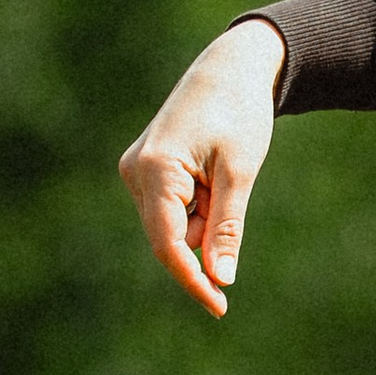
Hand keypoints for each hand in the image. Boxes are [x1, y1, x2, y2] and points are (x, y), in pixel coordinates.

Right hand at [119, 18, 287, 315]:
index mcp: (155, 168)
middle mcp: (135, 171)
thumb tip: (220, 279)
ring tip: (222, 173)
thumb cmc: (240, 113)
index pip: (168, 244)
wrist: (230, 68)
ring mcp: (136, 171)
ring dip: (205, 218)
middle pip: (170, 236)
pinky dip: (199, 206)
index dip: (192, 280)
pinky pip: (172, 209)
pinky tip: (211, 174)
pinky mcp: (145, 170)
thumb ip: (226, 226)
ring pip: (173, 225)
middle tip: (232, 190)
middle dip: (206, 235)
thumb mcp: (240, 172)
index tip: (219, 306)